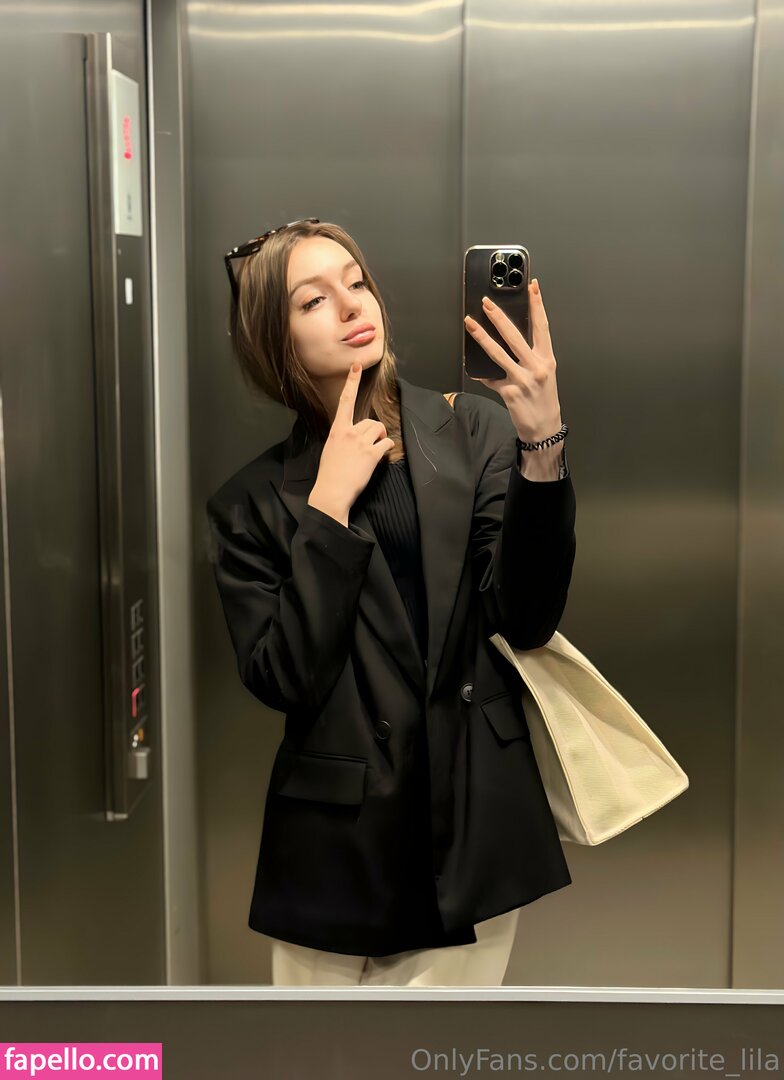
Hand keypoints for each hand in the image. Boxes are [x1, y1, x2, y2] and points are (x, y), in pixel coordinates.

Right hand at [309, 362, 394, 518]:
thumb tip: (356, 437)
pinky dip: (387, 449)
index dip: (352, 382)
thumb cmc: (330, 474)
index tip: (357, 366)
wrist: (332, 492)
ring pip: (379, 430)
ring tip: (372, 453)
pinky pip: (386, 444)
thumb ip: (343, 438)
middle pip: (370, 422)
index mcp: (337, 430)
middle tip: (367, 448)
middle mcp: (349, 432)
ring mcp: (360, 442)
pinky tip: (380, 457)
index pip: (345, 401)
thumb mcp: (331, 450)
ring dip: (380, 440)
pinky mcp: (371, 454)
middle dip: (373, 433)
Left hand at [464, 278, 562, 442]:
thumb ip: (530, 357)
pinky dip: (481, 374)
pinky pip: (490, 378)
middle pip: (515, 336)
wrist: (544, 428)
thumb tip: (508, 342)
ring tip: (470, 324)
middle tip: (487, 303)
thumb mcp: (544, 374)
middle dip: (499, 317)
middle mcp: (536, 368)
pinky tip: (473, 369)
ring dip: (482, 337)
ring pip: (498, 353)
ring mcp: (522, 380)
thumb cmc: (544, 399)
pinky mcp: (509, 392)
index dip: (538, 305)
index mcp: (547, 360)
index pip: (542, 326)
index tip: (532, 287)